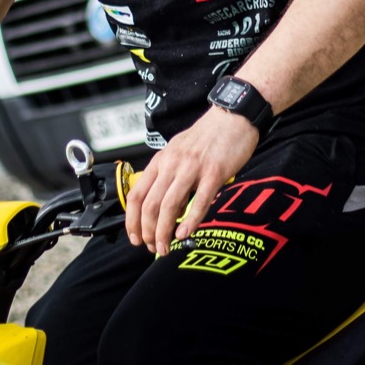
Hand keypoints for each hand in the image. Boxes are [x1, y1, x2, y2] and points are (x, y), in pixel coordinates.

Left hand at [124, 108, 258, 254]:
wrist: (232, 116)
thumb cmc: (207, 136)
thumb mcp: (179, 152)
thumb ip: (170, 178)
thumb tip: (165, 209)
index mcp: (161, 161)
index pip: (137, 195)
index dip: (132, 221)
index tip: (136, 237)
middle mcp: (172, 164)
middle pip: (150, 205)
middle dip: (148, 232)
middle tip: (154, 248)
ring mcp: (192, 168)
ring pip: (169, 206)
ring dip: (164, 232)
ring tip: (166, 248)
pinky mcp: (214, 173)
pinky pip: (199, 201)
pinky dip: (190, 221)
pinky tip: (186, 234)